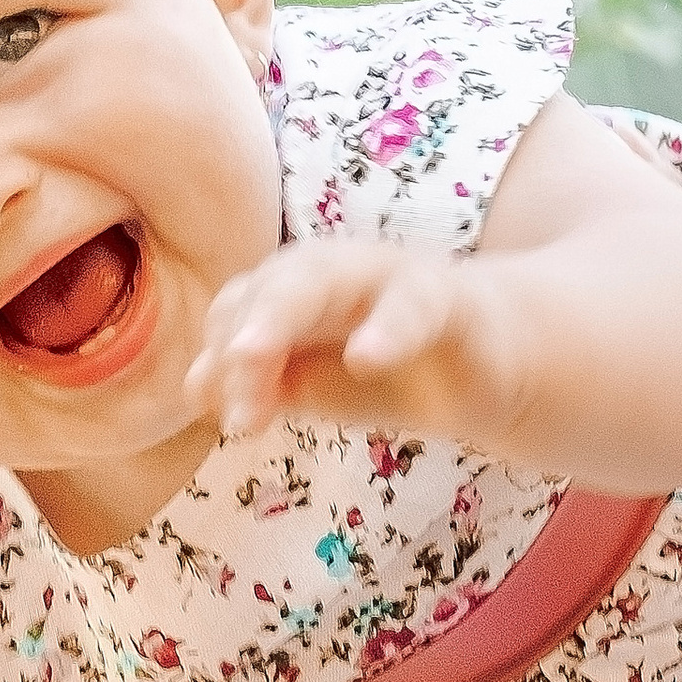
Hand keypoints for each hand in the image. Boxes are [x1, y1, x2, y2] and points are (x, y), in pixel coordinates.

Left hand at [186, 241, 516, 444]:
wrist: (485, 367)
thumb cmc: (389, 369)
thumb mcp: (315, 387)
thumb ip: (261, 385)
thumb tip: (196, 391)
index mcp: (292, 291)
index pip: (239, 313)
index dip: (218, 355)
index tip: (207, 409)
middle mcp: (332, 272)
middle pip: (273, 282)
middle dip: (240, 322)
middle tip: (222, 368)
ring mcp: (387, 278)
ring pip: (326, 278)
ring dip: (284, 313)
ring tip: (252, 353)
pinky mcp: (445, 299)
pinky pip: (412, 307)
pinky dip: (387, 330)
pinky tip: (365, 359)